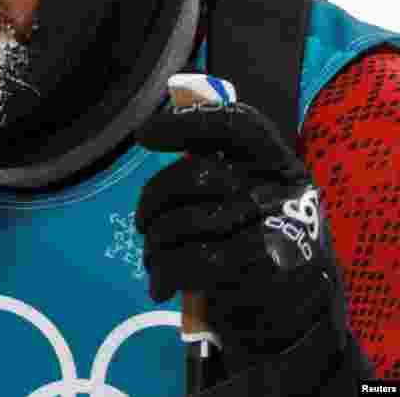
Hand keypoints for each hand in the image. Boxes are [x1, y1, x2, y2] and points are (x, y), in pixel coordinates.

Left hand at [133, 98, 338, 365]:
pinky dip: (166, 273)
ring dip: (156, 244)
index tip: (145, 135)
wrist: (301, 322)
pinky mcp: (264, 273)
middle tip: (144, 224)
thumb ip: (218, 177)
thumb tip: (156, 136)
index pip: (236, 125)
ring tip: (154, 260)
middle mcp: (283, 191)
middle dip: (153, 199)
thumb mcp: (253, 208)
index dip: (187, 123)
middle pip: (197, 173)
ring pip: (186, 222)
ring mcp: (277, 230)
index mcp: (280, 167)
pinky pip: (191, 261)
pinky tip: (162, 285)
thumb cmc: (261, 254)